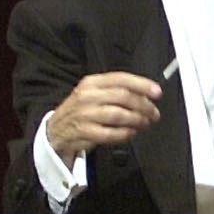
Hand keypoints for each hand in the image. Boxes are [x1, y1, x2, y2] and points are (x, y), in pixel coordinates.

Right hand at [46, 72, 161, 161]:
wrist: (56, 130)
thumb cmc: (82, 110)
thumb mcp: (95, 93)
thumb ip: (118, 91)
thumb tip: (146, 94)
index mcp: (91, 82)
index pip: (120, 79)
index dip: (141, 85)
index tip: (157, 92)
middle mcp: (87, 96)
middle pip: (123, 97)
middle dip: (144, 105)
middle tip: (154, 113)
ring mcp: (85, 114)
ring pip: (119, 115)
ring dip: (137, 120)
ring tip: (144, 123)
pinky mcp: (84, 132)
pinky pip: (111, 133)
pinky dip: (125, 134)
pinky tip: (131, 133)